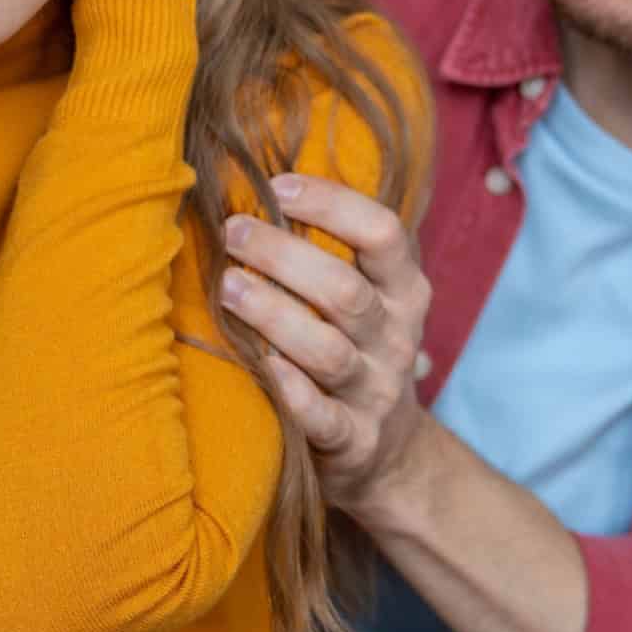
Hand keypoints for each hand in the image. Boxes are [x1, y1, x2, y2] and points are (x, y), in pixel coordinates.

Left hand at [215, 175, 435, 522]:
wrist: (387, 451)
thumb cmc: (356, 349)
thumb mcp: (368, 296)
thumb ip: (333, 249)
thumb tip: (255, 180)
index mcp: (404, 290)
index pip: (384, 233)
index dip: (333, 204)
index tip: (278, 186)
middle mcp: (397, 338)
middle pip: (345, 291)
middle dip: (284, 256)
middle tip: (232, 233)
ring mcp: (377, 392)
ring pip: (328, 351)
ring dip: (274, 315)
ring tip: (227, 288)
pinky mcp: (354, 441)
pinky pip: (322, 417)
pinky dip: (292, 391)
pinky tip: (262, 364)